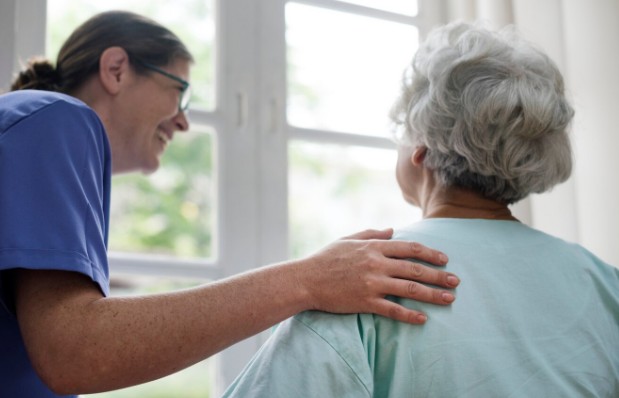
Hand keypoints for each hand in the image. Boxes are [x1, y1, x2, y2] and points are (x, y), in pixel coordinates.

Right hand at [298, 228, 458, 323]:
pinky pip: (393, 309)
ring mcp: (372, 283)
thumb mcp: (348, 239)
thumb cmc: (325, 258)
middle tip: (456, 281)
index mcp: (374, 247)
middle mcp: (376, 263)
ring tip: (449, 299)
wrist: (305, 279)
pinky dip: (409, 315)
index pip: (410, 248)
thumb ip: (372, 234)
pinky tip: (423, 319)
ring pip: (410, 288)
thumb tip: (392, 230)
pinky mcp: (365, 301)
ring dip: (432, 294)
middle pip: (415, 268)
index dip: (430, 253)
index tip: (444, 259)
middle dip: (439, 275)